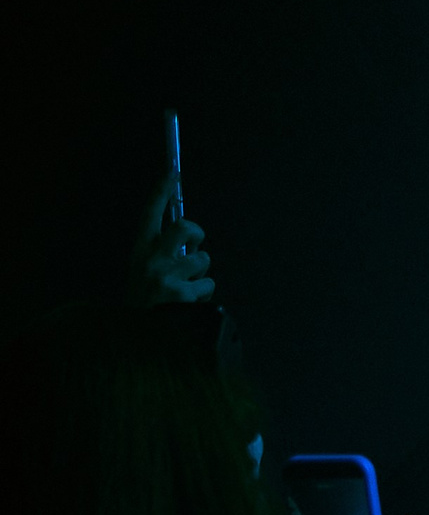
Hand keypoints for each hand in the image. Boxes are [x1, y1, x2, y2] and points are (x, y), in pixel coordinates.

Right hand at [130, 171, 216, 304]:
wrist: (135, 342)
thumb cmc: (145, 308)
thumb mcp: (143, 277)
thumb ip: (162, 257)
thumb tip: (189, 243)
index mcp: (139, 255)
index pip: (149, 215)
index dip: (161, 192)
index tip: (172, 172)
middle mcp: (150, 261)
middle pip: (185, 226)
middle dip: (197, 233)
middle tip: (195, 247)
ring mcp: (166, 277)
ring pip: (203, 260)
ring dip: (200, 276)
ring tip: (185, 293)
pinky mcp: (183, 294)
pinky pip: (208, 285)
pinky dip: (204, 295)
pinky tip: (188, 308)